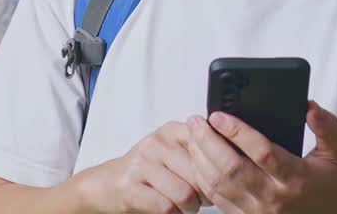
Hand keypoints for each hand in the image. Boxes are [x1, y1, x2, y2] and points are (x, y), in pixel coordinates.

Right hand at [80, 120, 212, 212]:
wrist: (105, 184)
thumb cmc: (145, 171)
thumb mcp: (171, 152)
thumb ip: (197, 150)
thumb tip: (231, 160)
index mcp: (171, 130)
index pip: (207, 145)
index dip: (219, 167)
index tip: (221, 178)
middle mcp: (156, 143)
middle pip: (200, 173)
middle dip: (207, 193)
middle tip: (203, 199)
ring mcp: (141, 163)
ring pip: (185, 193)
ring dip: (191, 207)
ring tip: (186, 206)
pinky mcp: (129, 186)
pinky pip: (166, 207)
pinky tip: (170, 210)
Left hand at [185, 99, 336, 213]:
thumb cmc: (329, 185)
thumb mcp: (336, 153)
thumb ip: (327, 126)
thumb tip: (309, 106)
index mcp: (295, 177)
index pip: (262, 152)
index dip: (237, 132)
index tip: (219, 115)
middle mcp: (273, 197)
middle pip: (231, 168)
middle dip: (208, 141)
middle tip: (197, 121)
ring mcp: (257, 211)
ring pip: (219, 184)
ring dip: (201, 158)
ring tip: (193, 135)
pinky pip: (217, 198)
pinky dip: (203, 177)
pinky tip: (198, 159)